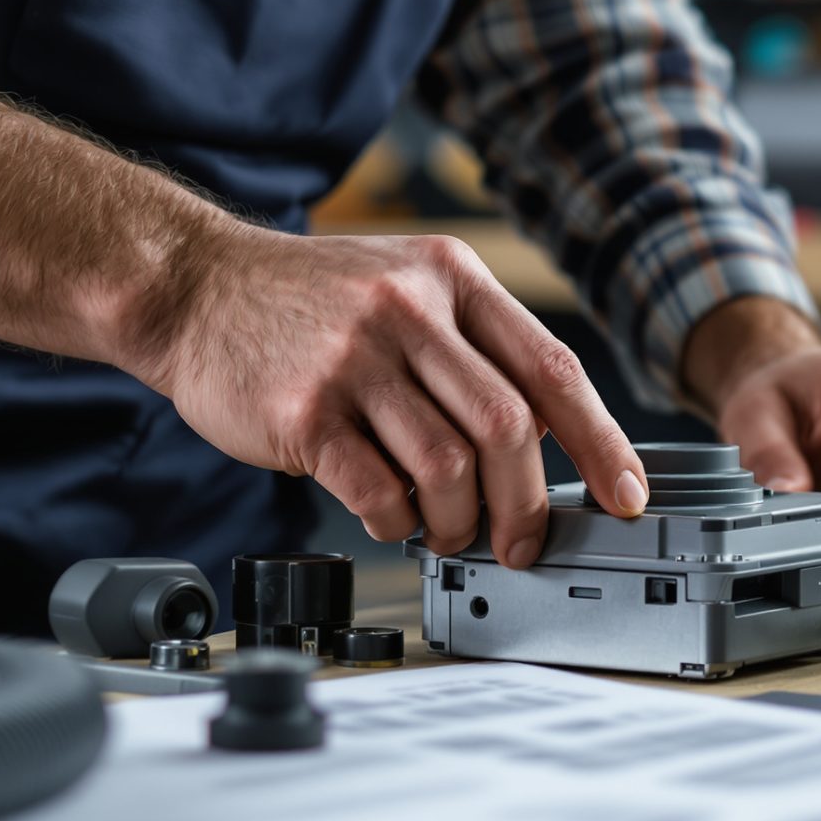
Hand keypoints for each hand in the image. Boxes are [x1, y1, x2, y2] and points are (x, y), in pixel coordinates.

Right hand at [136, 226, 647, 566]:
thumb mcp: (403, 287)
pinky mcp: (304, 412)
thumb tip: (541, 445)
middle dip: (527, 505)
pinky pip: (378, 492)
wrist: (193, 288)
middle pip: (509, 429)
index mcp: (451, 278)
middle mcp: (409, 310)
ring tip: (443, 532)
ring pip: (449, 468)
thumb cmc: (306, 305)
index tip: (627, 494)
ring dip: (457, 523)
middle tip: (520, 541)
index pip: (553, 369)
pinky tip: (389, 517)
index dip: (602, 442)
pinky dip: (396, 523)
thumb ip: (471, 350)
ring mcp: (354, 359)